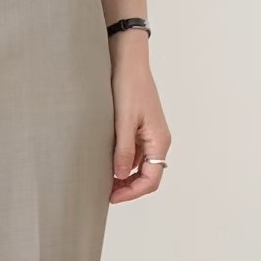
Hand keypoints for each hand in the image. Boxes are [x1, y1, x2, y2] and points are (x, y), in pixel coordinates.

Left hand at [109, 35, 171, 204]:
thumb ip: (123, 150)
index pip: (151, 180)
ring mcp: (149, 137)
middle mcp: (157, 141)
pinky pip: (134, 155)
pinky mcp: (140, 131)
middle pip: (147, 177)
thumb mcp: (123, 121)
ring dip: (123, 178)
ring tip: (101, 181)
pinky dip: (121, 164)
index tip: (111, 198)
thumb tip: (121, 177)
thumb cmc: (128, 86)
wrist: (128, 62)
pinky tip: (105, 164)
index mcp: (159, 141)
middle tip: (104, 193)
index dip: (132, 193)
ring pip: (140, 168)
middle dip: (128, 188)